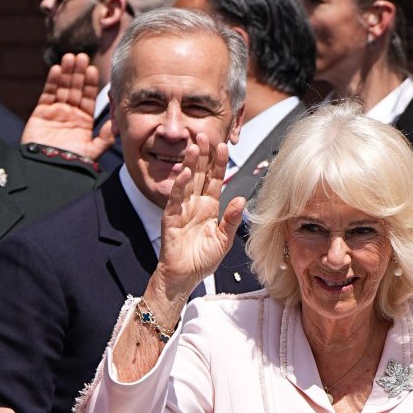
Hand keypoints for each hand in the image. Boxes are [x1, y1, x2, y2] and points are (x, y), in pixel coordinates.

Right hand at [21, 52, 115, 162]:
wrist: (47, 169)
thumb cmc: (70, 163)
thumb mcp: (91, 151)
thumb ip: (104, 138)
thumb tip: (117, 124)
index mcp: (84, 121)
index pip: (88, 98)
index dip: (90, 84)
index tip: (93, 70)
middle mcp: (71, 114)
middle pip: (75, 89)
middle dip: (78, 73)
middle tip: (82, 57)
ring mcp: (56, 111)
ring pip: (62, 88)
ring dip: (66, 72)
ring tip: (70, 57)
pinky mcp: (41, 112)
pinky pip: (47, 94)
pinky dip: (52, 82)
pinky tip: (56, 69)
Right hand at [144, 134, 247, 313]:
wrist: (183, 277)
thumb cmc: (202, 260)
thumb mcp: (224, 241)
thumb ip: (232, 220)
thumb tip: (242, 200)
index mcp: (208, 208)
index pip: (214, 181)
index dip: (218, 164)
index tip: (223, 146)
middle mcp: (195, 205)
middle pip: (199, 175)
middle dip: (202, 156)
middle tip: (204, 135)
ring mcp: (182, 210)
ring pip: (186, 182)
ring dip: (190, 164)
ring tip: (194, 147)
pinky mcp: (170, 219)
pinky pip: (175, 200)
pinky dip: (179, 186)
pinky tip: (185, 173)